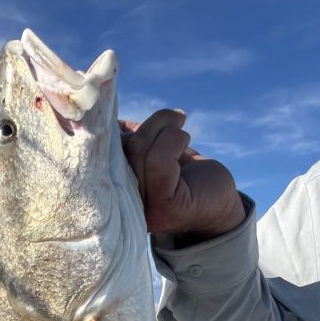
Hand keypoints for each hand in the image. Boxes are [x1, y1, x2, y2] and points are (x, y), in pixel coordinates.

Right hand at [120, 110, 244, 239]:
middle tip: (173, 117)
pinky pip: (159, 162)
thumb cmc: (185, 173)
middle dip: (150, 125)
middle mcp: (121, 204)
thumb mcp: (152, 151)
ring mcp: (141, 208)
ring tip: (180, 125)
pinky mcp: (163, 207)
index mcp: (115, 188)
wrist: (218, 203)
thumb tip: (109, 118)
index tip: (133, 112)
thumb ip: (131, 140)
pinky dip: (174, 140)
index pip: (100, 153)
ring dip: (165, 127)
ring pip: (138, 149)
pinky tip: (185, 139)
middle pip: (121, 148)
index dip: (111, 126)